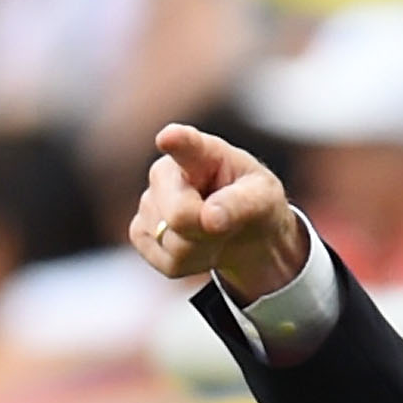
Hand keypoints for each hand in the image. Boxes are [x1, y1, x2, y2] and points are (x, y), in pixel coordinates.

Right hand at [129, 123, 310, 302]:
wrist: (242, 231)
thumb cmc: (251, 204)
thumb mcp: (262, 199)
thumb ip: (240, 204)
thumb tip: (210, 219)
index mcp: (200, 153)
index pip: (185, 144)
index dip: (176, 141)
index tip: (169, 138)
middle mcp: (165, 173)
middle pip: (179, 215)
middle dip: (208, 232)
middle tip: (226, 224)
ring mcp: (148, 203)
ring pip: (175, 245)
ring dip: (204, 249)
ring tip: (213, 233)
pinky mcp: (140, 233)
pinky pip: (168, 262)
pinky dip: (191, 264)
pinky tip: (198, 246)